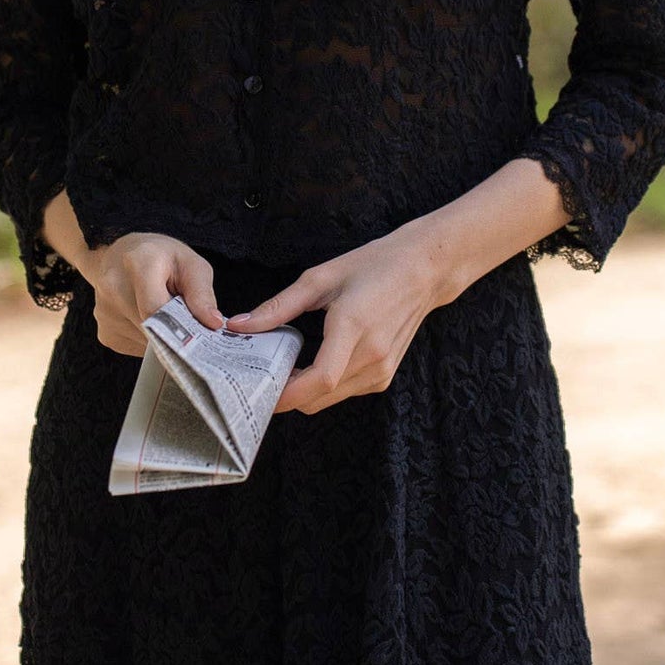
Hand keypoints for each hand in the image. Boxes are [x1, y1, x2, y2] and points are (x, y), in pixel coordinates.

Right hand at [84, 231, 225, 355]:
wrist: (122, 256)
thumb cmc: (161, 259)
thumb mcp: (191, 264)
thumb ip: (202, 293)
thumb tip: (213, 324)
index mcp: (138, 262)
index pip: (157, 308)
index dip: (181, 327)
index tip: (200, 337)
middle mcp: (113, 286)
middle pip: (153, 329)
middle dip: (176, 333)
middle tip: (190, 326)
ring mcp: (104, 313)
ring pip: (146, 342)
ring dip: (163, 337)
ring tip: (166, 316)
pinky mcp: (105, 333)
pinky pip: (136, 347)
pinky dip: (150, 340)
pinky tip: (150, 321)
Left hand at [223, 226, 448, 413]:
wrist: (424, 270)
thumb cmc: (374, 265)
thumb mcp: (321, 278)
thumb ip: (278, 306)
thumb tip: (239, 325)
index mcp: (354, 326)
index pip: (319, 379)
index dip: (287, 394)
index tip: (260, 391)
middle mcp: (372, 355)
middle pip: (320, 397)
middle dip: (287, 395)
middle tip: (262, 377)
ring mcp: (382, 369)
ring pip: (331, 399)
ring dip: (305, 392)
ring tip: (285, 368)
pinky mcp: (386, 374)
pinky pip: (345, 392)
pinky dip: (324, 387)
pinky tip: (312, 365)